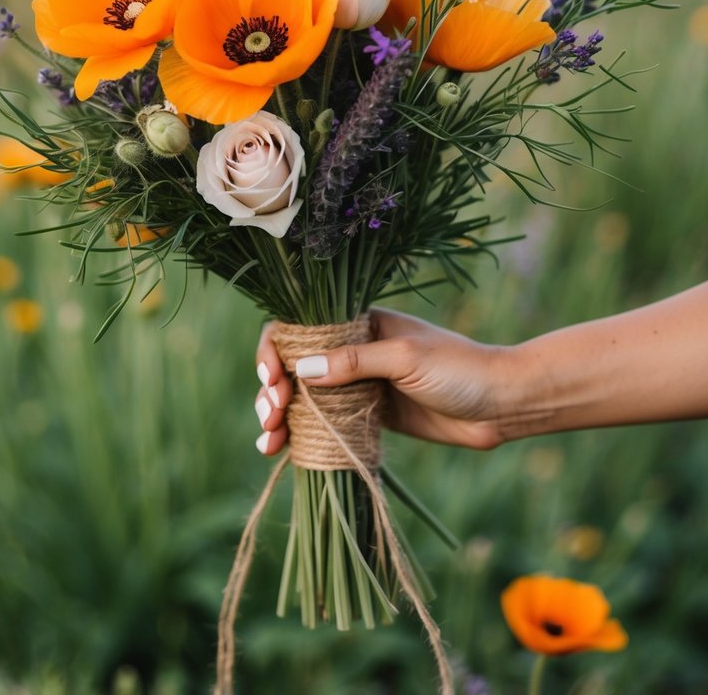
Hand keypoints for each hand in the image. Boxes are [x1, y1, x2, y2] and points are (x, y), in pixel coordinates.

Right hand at [253, 306, 508, 455]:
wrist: (501, 405)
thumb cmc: (459, 369)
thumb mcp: (405, 359)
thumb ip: (354, 362)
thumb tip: (300, 370)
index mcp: (359, 322)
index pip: (299, 328)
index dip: (276, 351)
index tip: (274, 379)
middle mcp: (352, 350)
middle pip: (293, 366)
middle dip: (272, 390)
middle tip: (272, 414)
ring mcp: (358, 385)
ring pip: (303, 398)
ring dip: (279, 416)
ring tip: (270, 441)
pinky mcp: (367, 416)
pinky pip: (325, 423)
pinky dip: (300, 435)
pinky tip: (281, 450)